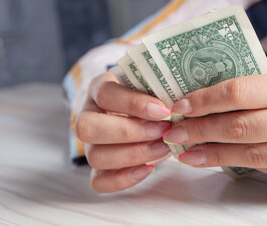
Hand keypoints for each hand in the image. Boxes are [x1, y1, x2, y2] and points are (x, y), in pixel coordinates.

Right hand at [76, 72, 171, 192]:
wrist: (144, 113)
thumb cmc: (149, 95)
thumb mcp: (151, 85)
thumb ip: (158, 91)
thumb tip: (179, 106)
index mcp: (99, 89)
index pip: (105, 94)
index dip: (134, 104)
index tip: (164, 111)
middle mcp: (87, 116)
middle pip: (88, 128)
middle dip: (130, 132)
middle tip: (163, 131)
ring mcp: (89, 145)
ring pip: (94, 157)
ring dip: (133, 155)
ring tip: (164, 149)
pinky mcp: (97, 169)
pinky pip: (98, 181)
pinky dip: (123, 179)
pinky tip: (149, 169)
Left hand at [164, 68, 266, 187]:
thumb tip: (218, 104)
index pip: (242, 91)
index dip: (205, 99)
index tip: (181, 105)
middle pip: (241, 126)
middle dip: (201, 130)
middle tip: (174, 133)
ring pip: (252, 154)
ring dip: (214, 154)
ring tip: (189, 154)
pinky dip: (243, 165)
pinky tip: (224, 162)